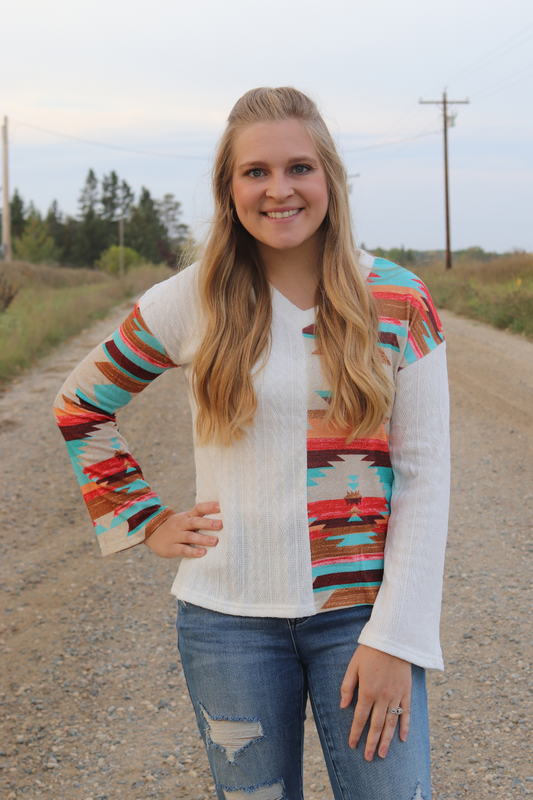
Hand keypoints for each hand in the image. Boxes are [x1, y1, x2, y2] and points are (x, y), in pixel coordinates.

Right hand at [143, 502, 221, 558]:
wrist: (150, 533)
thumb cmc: (175, 527)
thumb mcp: (184, 519)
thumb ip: (199, 519)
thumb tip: (222, 519)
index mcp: (186, 516)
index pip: (198, 508)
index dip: (209, 507)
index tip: (221, 506)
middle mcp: (181, 524)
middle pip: (195, 522)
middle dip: (208, 523)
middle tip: (221, 524)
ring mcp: (176, 536)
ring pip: (190, 537)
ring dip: (203, 539)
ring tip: (215, 541)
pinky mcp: (171, 548)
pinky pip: (183, 549)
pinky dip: (193, 551)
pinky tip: (202, 553)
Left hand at [340, 644, 410, 760]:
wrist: (393, 639)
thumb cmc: (369, 652)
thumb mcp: (353, 666)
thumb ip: (347, 686)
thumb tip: (343, 706)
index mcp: (367, 691)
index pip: (360, 718)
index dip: (356, 733)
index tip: (352, 745)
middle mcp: (382, 697)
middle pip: (376, 725)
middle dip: (371, 743)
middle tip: (368, 758)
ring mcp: (396, 695)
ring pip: (391, 723)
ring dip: (387, 741)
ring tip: (382, 754)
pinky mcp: (407, 692)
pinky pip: (406, 713)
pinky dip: (405, 727)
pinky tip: (402, 739)